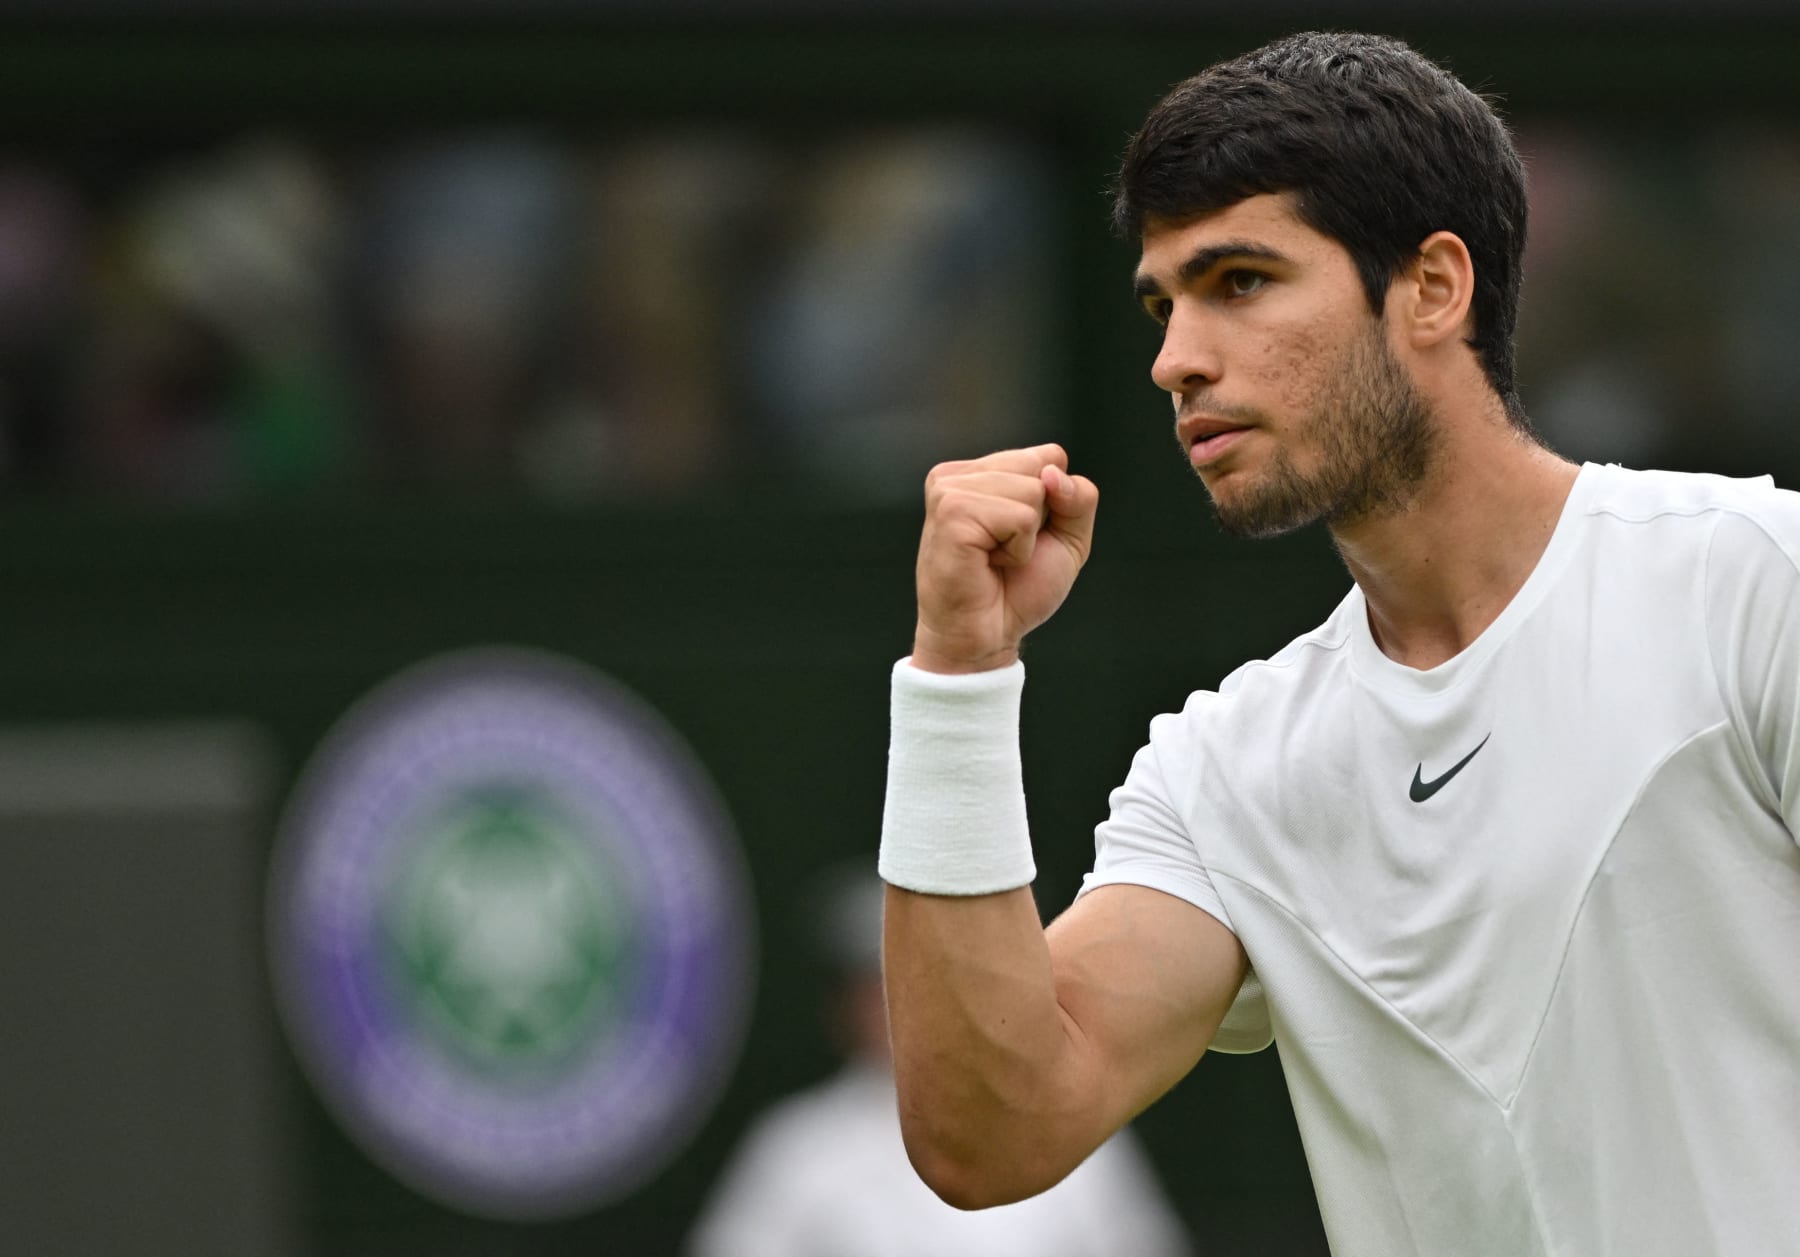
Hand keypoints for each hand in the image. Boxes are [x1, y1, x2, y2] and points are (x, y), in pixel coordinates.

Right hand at [911, 444, 1099, 673]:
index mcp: (978, 472)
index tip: (1022, 536)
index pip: (1049, 456)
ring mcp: (950, 491)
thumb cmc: (1017, 590)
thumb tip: (1052, 474)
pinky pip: (1019, 517)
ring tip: (995, 558)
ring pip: (1033, 490)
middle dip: (1040, 518)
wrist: (986, 636)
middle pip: (1042, 468)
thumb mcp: (1066, 538)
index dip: (1054, 503)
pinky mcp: (951, 513)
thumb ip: (1078, 498)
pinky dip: (1017, 549)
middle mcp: (958, 475)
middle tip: (1005, 550)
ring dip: (1026, 538)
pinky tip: (989, 563)